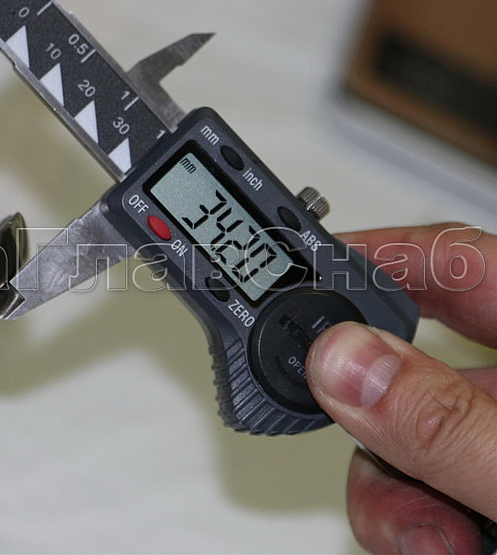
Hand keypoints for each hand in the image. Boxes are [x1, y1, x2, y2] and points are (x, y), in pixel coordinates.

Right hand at [306, 224, 495, 554]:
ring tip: (437, 546)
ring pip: (405, 445)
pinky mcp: (495, 498)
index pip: (454, 259)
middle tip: (375, 464)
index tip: (302, 274)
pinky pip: (429, 498)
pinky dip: (423, 529)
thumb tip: (346, 362)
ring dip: (398, 498)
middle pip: (407, 370)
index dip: (373, 255)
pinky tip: (451, 551)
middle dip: (375, 426)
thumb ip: (454, 426)